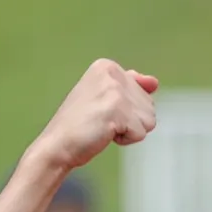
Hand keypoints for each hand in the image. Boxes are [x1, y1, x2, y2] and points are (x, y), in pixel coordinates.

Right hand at [34, 59, 158, 170]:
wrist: (57, 144)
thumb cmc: (81, 124)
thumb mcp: (106, 98)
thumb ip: (132, 87)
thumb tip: (154, 82)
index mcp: (107, 66)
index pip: (143, 92)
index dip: (127, 111)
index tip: (102, 110)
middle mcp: (112, 73)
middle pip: (149, 105)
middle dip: (131, 120)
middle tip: (102, 121)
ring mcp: (115, 90)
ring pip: (149, 120)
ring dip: (129, 131)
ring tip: (104, 127)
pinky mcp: (118, 109)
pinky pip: (141, 133)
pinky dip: (125, 140)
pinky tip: (104, 134)